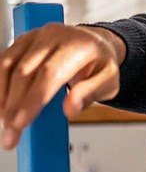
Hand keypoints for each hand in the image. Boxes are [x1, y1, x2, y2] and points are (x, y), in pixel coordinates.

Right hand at [0, 24, 124, 149]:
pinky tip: (2, 106)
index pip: (50, 73)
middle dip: (14, 107)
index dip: (33, 100)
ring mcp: (34, 36)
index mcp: (79, 45)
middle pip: (25, 72)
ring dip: (2, 98)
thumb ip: (91, 94)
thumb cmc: (100, 64)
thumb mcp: (109, 81)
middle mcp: (53, 36)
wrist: (94, 43)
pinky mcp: (20, 41)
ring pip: (7, 66)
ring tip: (5, 123)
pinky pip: (2, 63)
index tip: (21, 123)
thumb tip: (71, 109)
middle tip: (11, 135)